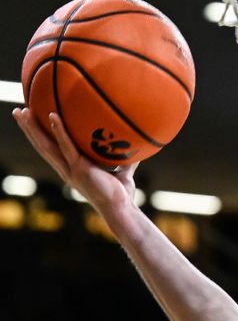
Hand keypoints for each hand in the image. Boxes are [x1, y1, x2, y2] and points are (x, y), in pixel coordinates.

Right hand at [12, 108, 138, 214]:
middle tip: (18, 112)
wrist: (121, 209)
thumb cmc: (121, 195)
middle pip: (42, 146)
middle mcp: (66, 169)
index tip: (32, 123)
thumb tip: (136, 147)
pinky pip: (66, 146)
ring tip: (22, 111)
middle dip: (29, 129)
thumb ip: (125, 161)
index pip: (51, 150)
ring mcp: (70, 169)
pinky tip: (51, 115)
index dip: (40, 137)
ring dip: (33, 128)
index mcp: (71, 170)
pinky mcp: (79, 168)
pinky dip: (59, 130)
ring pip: (46, 145)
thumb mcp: (122, 173)